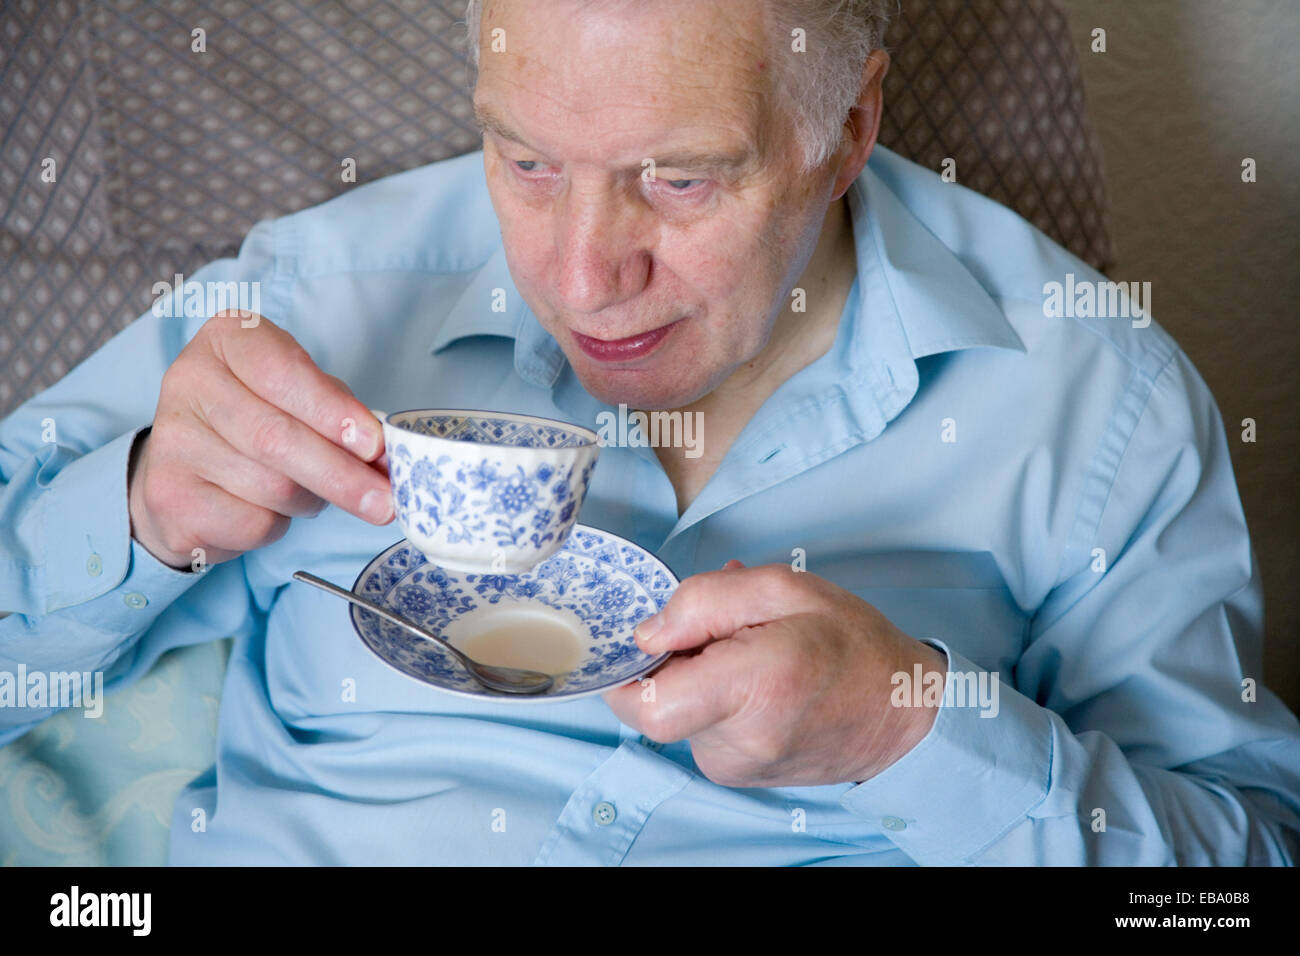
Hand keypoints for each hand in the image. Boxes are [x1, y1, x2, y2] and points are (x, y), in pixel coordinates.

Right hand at [128, 311, 392, 569]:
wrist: (187, 470)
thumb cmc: (260, 420)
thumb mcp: (301, 395)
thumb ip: (342, 414)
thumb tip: (387, 457)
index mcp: (228, 338)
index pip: (282, 372)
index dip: (333, 413)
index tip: (374, 446)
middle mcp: (189, 380)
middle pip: (276, 436)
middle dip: (340, 474)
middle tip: (384, 501)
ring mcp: (172, 440)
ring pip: (271, 485)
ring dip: (310, 500)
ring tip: (311, 492)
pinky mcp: (169, 496)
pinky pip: (251, 522)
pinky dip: (278, 525)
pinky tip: (266, 509)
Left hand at [603, 560, 947, 787]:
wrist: (902, 712)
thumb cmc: (849, 642)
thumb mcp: (783, 587)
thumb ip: (702, 601)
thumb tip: (645, 634)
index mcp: (753, 686)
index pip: (642, 701)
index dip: (628, 666)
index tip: (654, 636)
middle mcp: (738, 740)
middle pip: (654, 701)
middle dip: (672, 659)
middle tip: (721, 629)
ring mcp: (735, 766)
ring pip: (676, 711)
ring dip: (696, 675)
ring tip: (748, 650)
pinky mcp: (735, 774)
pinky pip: (698, 726)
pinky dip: (712, 697)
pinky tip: (753, 676)